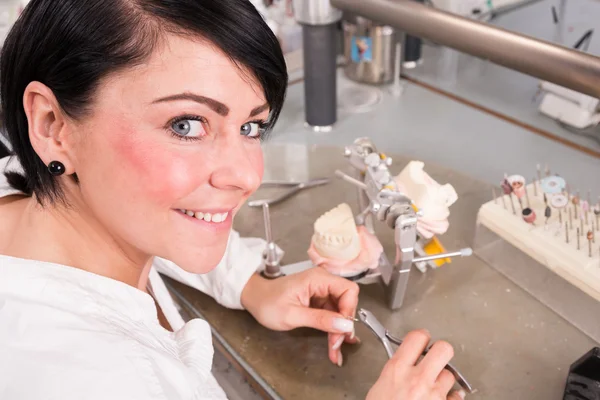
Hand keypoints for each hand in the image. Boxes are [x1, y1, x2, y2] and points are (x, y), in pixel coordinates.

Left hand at [241, 268, 359, 365]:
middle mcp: (323, 282)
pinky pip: (331, 314)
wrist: (254, 299)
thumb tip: (345, 325)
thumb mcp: (292, 315)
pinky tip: (334, 342)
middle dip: (343, 325)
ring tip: (335, 350)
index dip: (349, 310)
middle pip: (346, 302)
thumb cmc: (268, 303)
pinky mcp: (318, 301)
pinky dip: (332, 329)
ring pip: (340, 311)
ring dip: (339, 331)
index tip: (342, 329)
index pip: (348, 290)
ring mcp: (321, 292)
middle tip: (336, 345)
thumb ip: (320, 320)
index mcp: (318, 279)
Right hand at [367, 330, 464, 399]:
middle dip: (440, 353)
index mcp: (397, 369)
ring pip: (451, 375)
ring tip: (433, 388)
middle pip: (444, 349)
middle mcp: (418, 379)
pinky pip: (457, 398)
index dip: (421, 338)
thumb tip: (406, 363)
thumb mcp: (379, 387)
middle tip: (434, 360)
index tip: (421, 343)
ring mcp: (434, 396)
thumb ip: (395, 372)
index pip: (417, 337)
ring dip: (444, 380)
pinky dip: (452, 399)